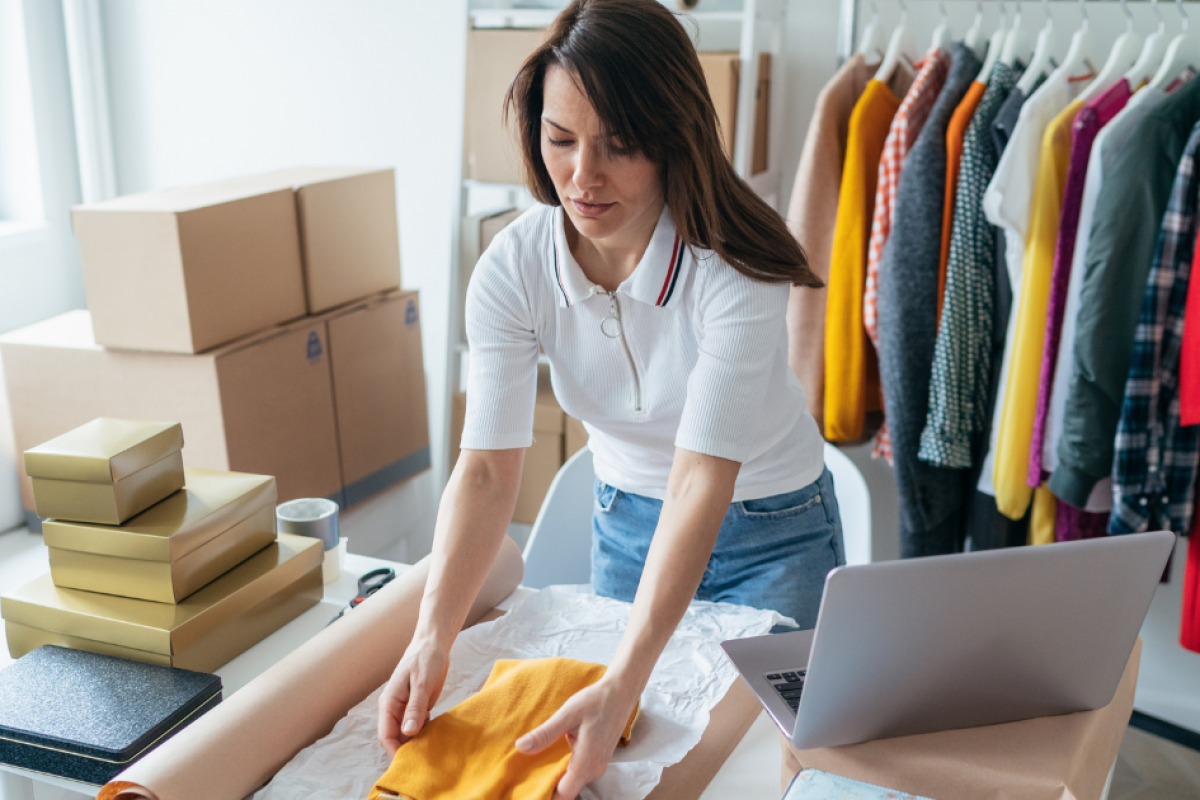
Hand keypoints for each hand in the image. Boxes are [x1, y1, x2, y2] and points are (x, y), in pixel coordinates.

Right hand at [377, 636, 449, 755]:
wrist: (433, 644)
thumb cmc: (426, 659)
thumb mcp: (423, 683)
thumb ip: (415, 707)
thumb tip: (408, 732)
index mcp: (389, 703)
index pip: (385, 736)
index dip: (396, 751)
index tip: (412, 762)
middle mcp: (393, 709)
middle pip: (395, 738)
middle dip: (407, 750)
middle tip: (426, 760)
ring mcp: (404, 709)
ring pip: (405, 734)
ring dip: (416, 743)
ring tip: (432, 751)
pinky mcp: (415, 708)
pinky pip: (416, 727)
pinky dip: (424, 733)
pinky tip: (436, 737)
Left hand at [514, 677, 639, 799]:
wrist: (620, 694)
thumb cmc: (596, 701)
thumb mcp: (568, 714)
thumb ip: (545, 734)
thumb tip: (520, 747)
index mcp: (586, 761)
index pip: (564, 794)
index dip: (546, 794)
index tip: (529, 789)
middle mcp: (594, 770)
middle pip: (567, 791)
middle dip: (548, 787)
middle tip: (527, 776)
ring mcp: (598, 767)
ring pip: (573, 783)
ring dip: (557, 778)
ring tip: (536, 766)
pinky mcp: (599, 761)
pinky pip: (579, 774)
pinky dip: (565, 770)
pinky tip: (553, 757)